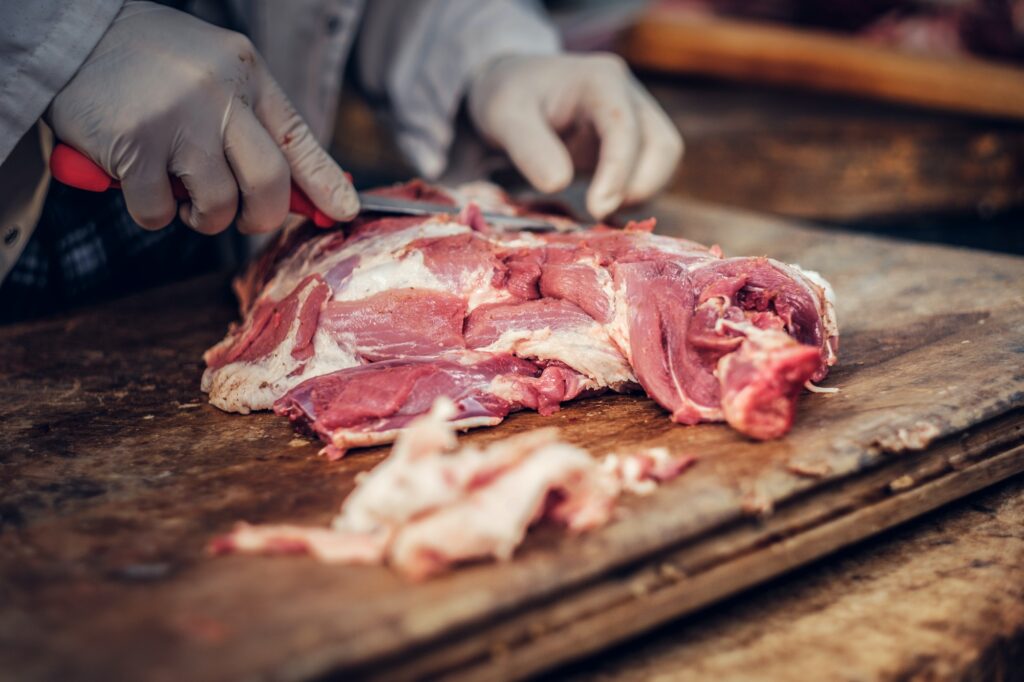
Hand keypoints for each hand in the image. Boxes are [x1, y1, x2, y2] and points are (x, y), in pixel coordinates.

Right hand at [46, 1, 358, 234]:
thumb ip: (252, 120)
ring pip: (218, 205)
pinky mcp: (134, 146)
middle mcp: (219, 95)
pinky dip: (154, 213)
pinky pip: (160, 212)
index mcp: (247, 75)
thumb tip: (297, 187)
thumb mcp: (216, 71)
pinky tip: (141, 184)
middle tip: (243, 219)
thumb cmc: (150, 61)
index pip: (300, 140)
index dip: (326, 184)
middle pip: (269, 183)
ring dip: (204, 218)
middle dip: (262, 217)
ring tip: (184, 195)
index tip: (344, 212)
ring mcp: (177, 120)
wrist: (71, 33)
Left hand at [468, 53, 682, 219]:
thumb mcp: (504, 116)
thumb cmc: (509, 96)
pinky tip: (602, 203)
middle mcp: (628, 94)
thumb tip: (558, 184)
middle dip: (639, 185)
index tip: (597, 208)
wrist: (515, 87)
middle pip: (663, 144)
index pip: (625, 127)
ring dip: (642, 192)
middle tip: (598, 213)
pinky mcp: (633, 140)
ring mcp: (636, 116)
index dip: (617, 171)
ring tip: (600, 210)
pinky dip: (634, 193)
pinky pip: (651, 170)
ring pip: (664, 159)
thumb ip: (528, 147)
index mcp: (600, 79)